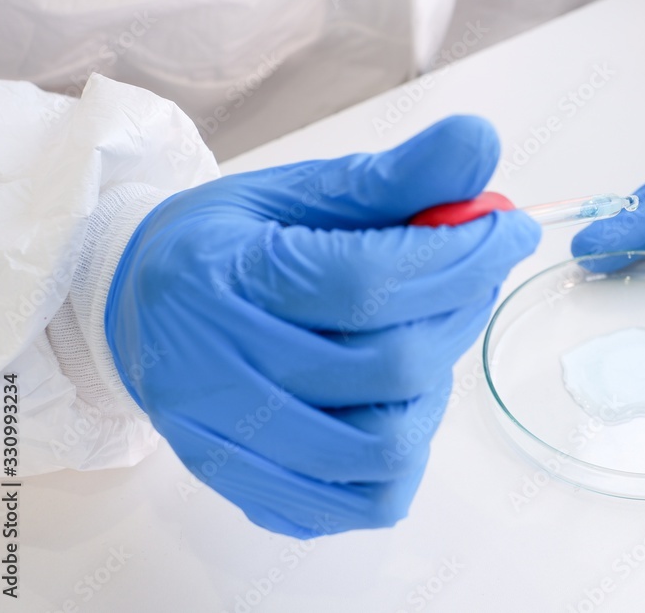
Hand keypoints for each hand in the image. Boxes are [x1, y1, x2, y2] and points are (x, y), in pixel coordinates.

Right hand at [105, 116, 539, 536]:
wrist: (138, 307)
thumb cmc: (229, 243)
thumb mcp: (299, 191)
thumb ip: (392, 176)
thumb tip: (479, 143)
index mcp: (218, 277)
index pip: (366, 282)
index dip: (459, 257)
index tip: (507, 230)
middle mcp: (211, 371)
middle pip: (386, 366)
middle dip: (458, 311)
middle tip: (469, 274)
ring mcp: (224, 443)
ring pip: (382, 446)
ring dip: (434, 387)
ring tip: (423, 339)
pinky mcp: (246, 488)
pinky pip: (362, 502)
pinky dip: (405, 453)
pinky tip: (393, 400)